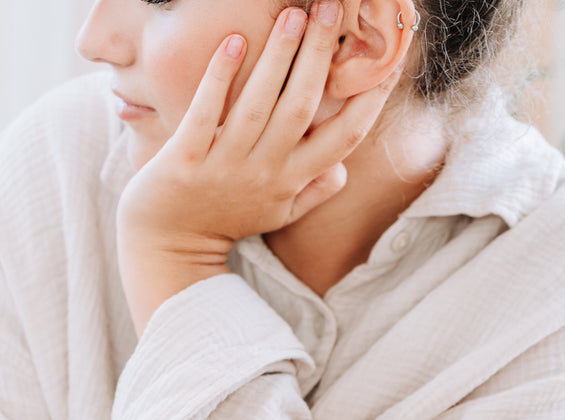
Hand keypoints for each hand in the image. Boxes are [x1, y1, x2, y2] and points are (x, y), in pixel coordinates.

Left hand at [116, 3, 396, 333]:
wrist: (170, 245)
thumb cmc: (227, 219)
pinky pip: (207, 113)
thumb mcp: (279, 214)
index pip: (344, 138)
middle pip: (303, 108)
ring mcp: (226, 165)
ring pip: (259, 106)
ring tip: (294, 14)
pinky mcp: (187, 159)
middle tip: (333, 10)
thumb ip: (313, 191)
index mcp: (293, 182)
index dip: (370, 101)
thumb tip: (344, 169)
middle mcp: (265, 172)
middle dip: (320, 57)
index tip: (387, 64)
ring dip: (278, 57)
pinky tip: (234, 41)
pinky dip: (220, 77)